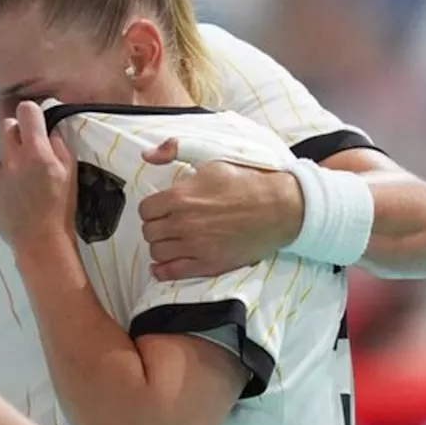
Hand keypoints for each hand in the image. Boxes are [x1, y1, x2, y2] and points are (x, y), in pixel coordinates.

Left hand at [0, 101, 77, 250]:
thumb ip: (57, 142)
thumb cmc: (60, 207)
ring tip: (22, 185)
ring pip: (0, 154)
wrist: (40, 242)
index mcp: (37, 153)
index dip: (30, 112)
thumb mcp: (70, 171)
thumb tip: (46, 125)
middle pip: (5, 125)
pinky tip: (11, 196)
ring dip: (10, 161)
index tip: (33, 118)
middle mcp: (12, 160)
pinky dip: (0, 181)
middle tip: (26, 147)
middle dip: (16, 130)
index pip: (25, 111)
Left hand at [137, 138, 303, 280]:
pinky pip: (173, 272)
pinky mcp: (209, 264)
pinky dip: (163, 270)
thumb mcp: (211, 157)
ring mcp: (196, 246)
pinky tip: (161, 266)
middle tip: (166, 224)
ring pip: (157, 252)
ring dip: (160, 246)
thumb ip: (175, 152)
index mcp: (181, 197)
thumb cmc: (248, 181)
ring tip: (170, 240)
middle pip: (149, 232)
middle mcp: (184, 223)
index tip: (159, 209)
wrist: (280, 207)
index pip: (145, 210)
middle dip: (155, 227)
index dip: (152, 209)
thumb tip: (147, 155)